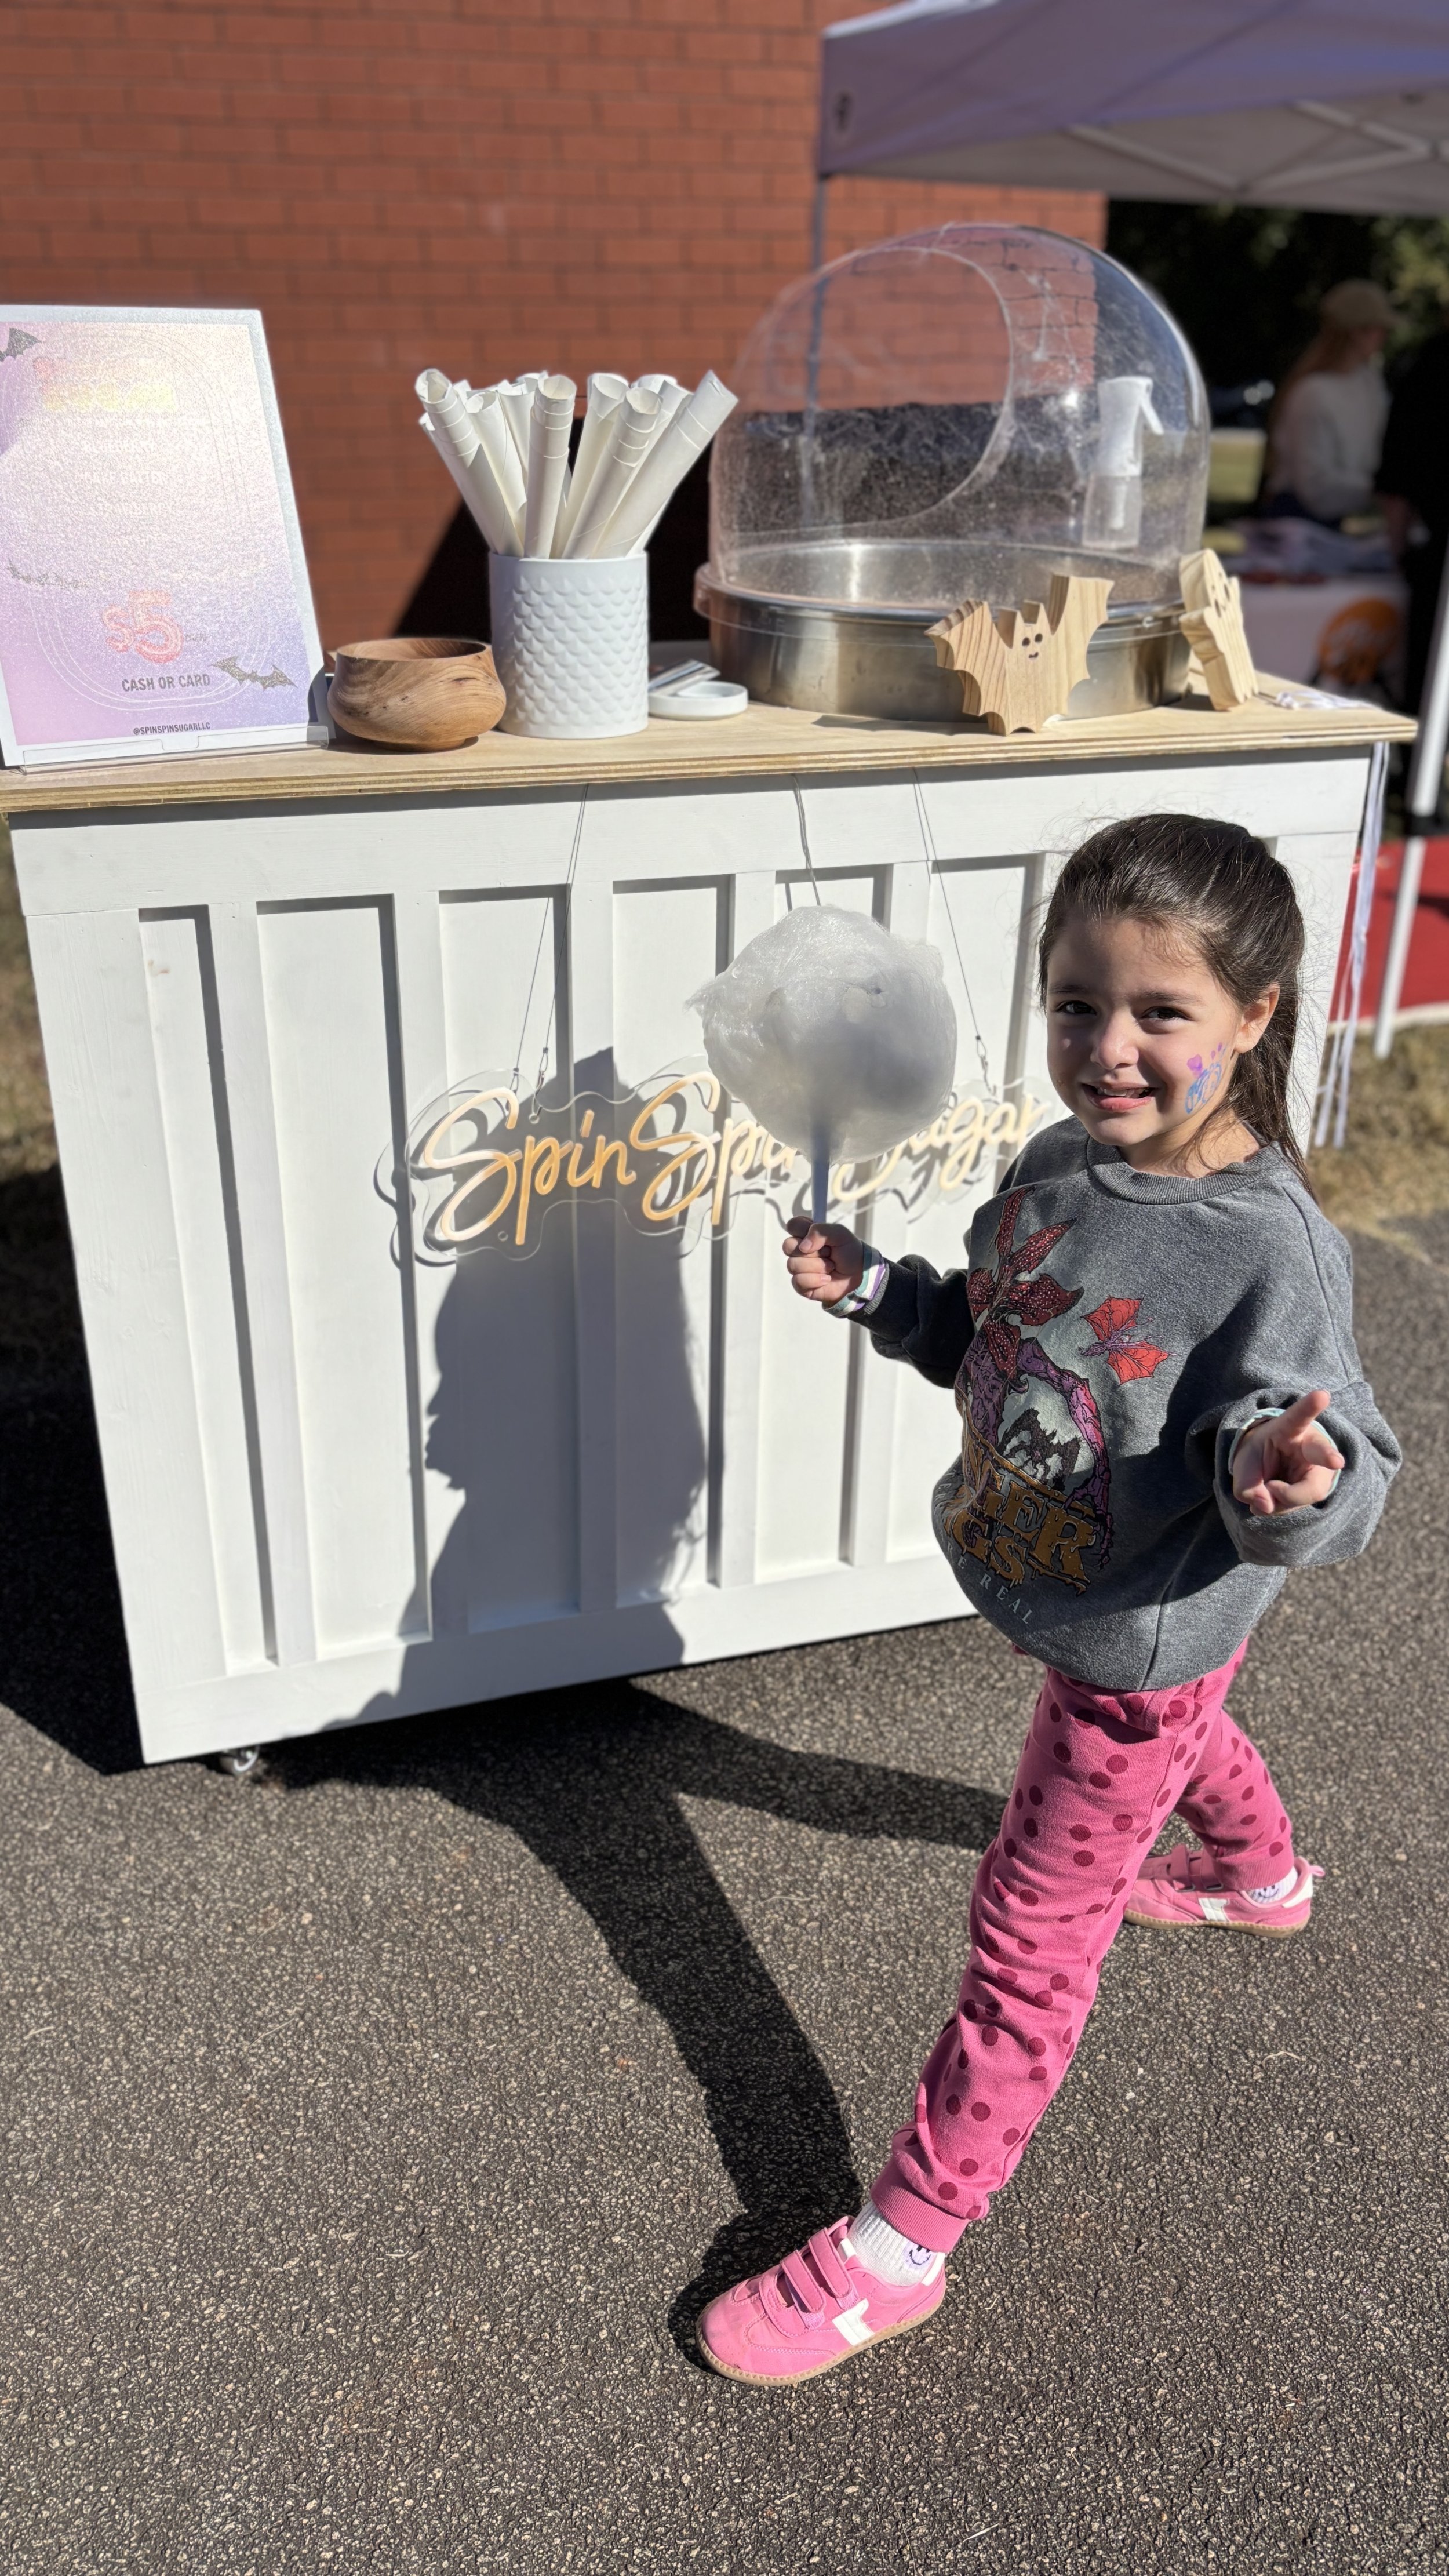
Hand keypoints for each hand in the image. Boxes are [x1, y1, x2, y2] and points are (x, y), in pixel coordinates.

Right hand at [782, 1219, 864, 1306]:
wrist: (859, 1275)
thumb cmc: (849, 1253)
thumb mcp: (840, 1233)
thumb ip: (821, 1231)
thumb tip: (803, 1245)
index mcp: (807, 1234)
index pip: (792, 1226)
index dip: (800, 1230)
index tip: (814, 1235)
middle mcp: (800, 1250)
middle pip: (787, 1246)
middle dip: (812, 1251)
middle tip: (827, 1253)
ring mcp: (799, 1267)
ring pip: (793, 1264)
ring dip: (817, 1266)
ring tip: (830, 1267)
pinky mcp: (801, 1284)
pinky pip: (798, 1280)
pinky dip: (816, 1280)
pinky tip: (826, 1279)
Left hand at [1232, 1389, 1344, 1516]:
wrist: (1271, 1467)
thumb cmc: (1260, 1455)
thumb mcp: (1244, 1464)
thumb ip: (1246, 1485)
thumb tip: (1266, 1506)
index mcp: (1289, 1429)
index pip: (1298, 1416)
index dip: (1310, 1406)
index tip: (1322, 1394)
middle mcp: (1310, 1447)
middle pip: (1321, 1451)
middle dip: (1329, 1456)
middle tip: (1336, 1461)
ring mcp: (1319, 1470)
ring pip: (1305, 1492)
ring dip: (1277, 1498)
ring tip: (1265, 1487)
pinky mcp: (1318, 1490)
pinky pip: (1296, 1506)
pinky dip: (1277, 1506)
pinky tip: (1273, 1495)